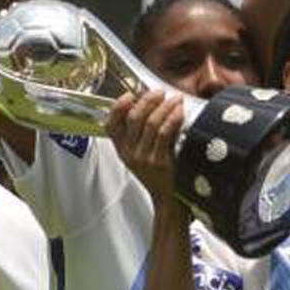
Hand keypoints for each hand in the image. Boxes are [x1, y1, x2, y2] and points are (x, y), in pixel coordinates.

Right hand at [105, 88, 186, 206]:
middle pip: (134, 118)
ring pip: (151, 123)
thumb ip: (142, 131)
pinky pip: (164, 133)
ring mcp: (143, 157)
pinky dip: (173, 118)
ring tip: (175, 99)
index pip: (110, 125)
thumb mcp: (142, 152)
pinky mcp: (159, 160)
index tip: (130, 95)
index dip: (118, 107)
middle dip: (148, 100)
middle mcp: (129, 153)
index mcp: (121, 149)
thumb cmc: (158, 172)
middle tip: (160, 92)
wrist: (167, 197)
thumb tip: (151, 103)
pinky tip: (179, 111)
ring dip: (164, 106)